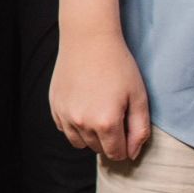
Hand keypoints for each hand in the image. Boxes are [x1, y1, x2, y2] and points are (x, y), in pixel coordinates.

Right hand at [50, 29, 151, 160]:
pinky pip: (64, 128)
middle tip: (115, 115)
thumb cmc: (118, 65)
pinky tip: (84, 106)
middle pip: (98, 149)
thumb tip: (132, 154)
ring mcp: (65, 114)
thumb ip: (140, 129)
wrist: (88, 38)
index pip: (116, 153)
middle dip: (109, 140)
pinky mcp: (54, 105)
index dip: (125, 146)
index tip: (128, 131)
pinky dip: (74, 125)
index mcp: (106, 122)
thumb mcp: (138, 96)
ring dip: (90, 135)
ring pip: (79, 142)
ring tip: (98, 113)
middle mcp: (82, 122)